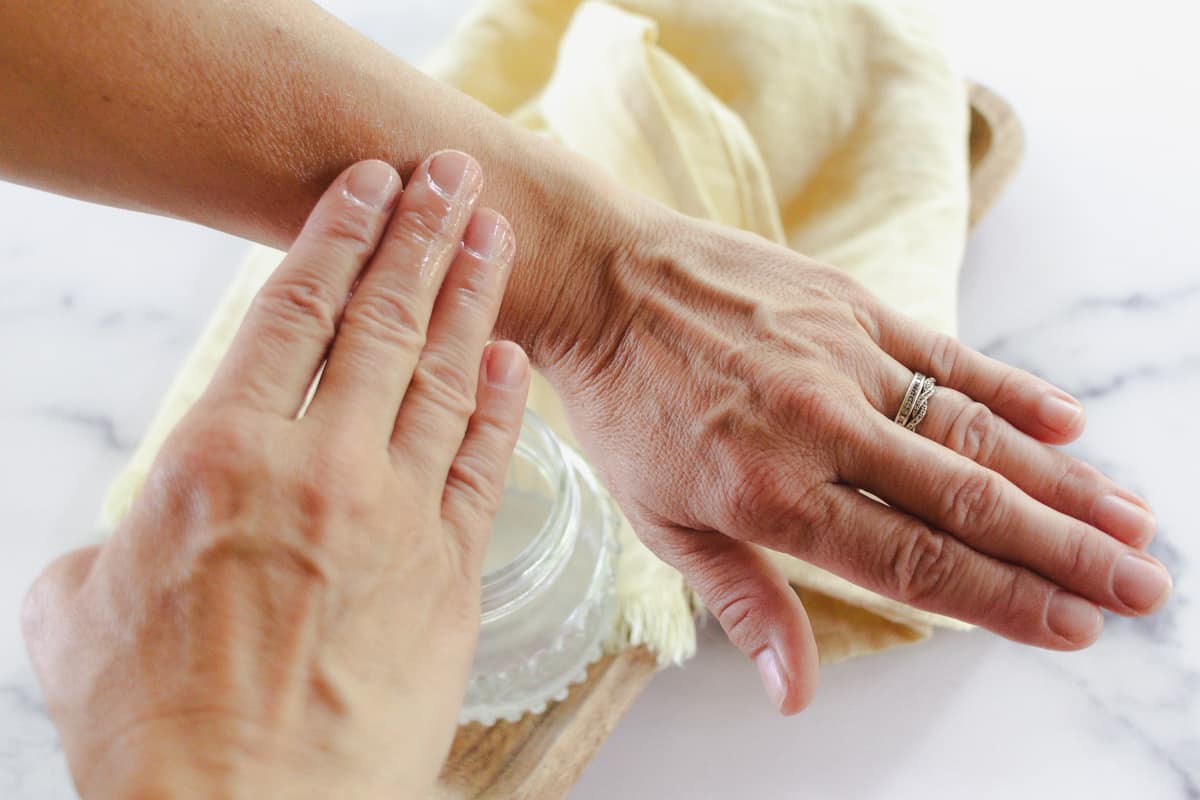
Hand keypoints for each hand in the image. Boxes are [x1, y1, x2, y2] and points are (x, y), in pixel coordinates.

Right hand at [21, 153, 529, 797]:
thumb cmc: (158, 726)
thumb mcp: (83, 613)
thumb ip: (112, 548)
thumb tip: (119, 544)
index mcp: (221, 455)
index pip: (292, 312)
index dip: (337, 238)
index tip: (369, 188)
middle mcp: (320, 465)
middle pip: (383, 321)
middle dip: (422, 236)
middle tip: (454, 177)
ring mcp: (396, 514)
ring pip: (443, 376)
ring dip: (471, 297)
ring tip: (494, 235)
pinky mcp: (451, 570)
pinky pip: (482, 463)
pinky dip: (499, 402)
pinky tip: (513, 356)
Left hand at [548, 207, 1170, 713]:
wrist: (601, 281)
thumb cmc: (625, 410)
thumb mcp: (663, 523)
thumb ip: (745, 603)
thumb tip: (795, 695)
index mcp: (773, 496)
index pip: (915, 564)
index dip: (1004, 600)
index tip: (1074, 627)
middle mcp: (822, 428)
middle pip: (969, 503)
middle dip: (1066, 553)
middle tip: (1143, 587)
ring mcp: (843, 359)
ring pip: (975, 431)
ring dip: (1061, 479)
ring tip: (1130, 519)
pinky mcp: (848, 305)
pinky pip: (947, 354)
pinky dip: (1011, 391)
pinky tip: (1069, 422)